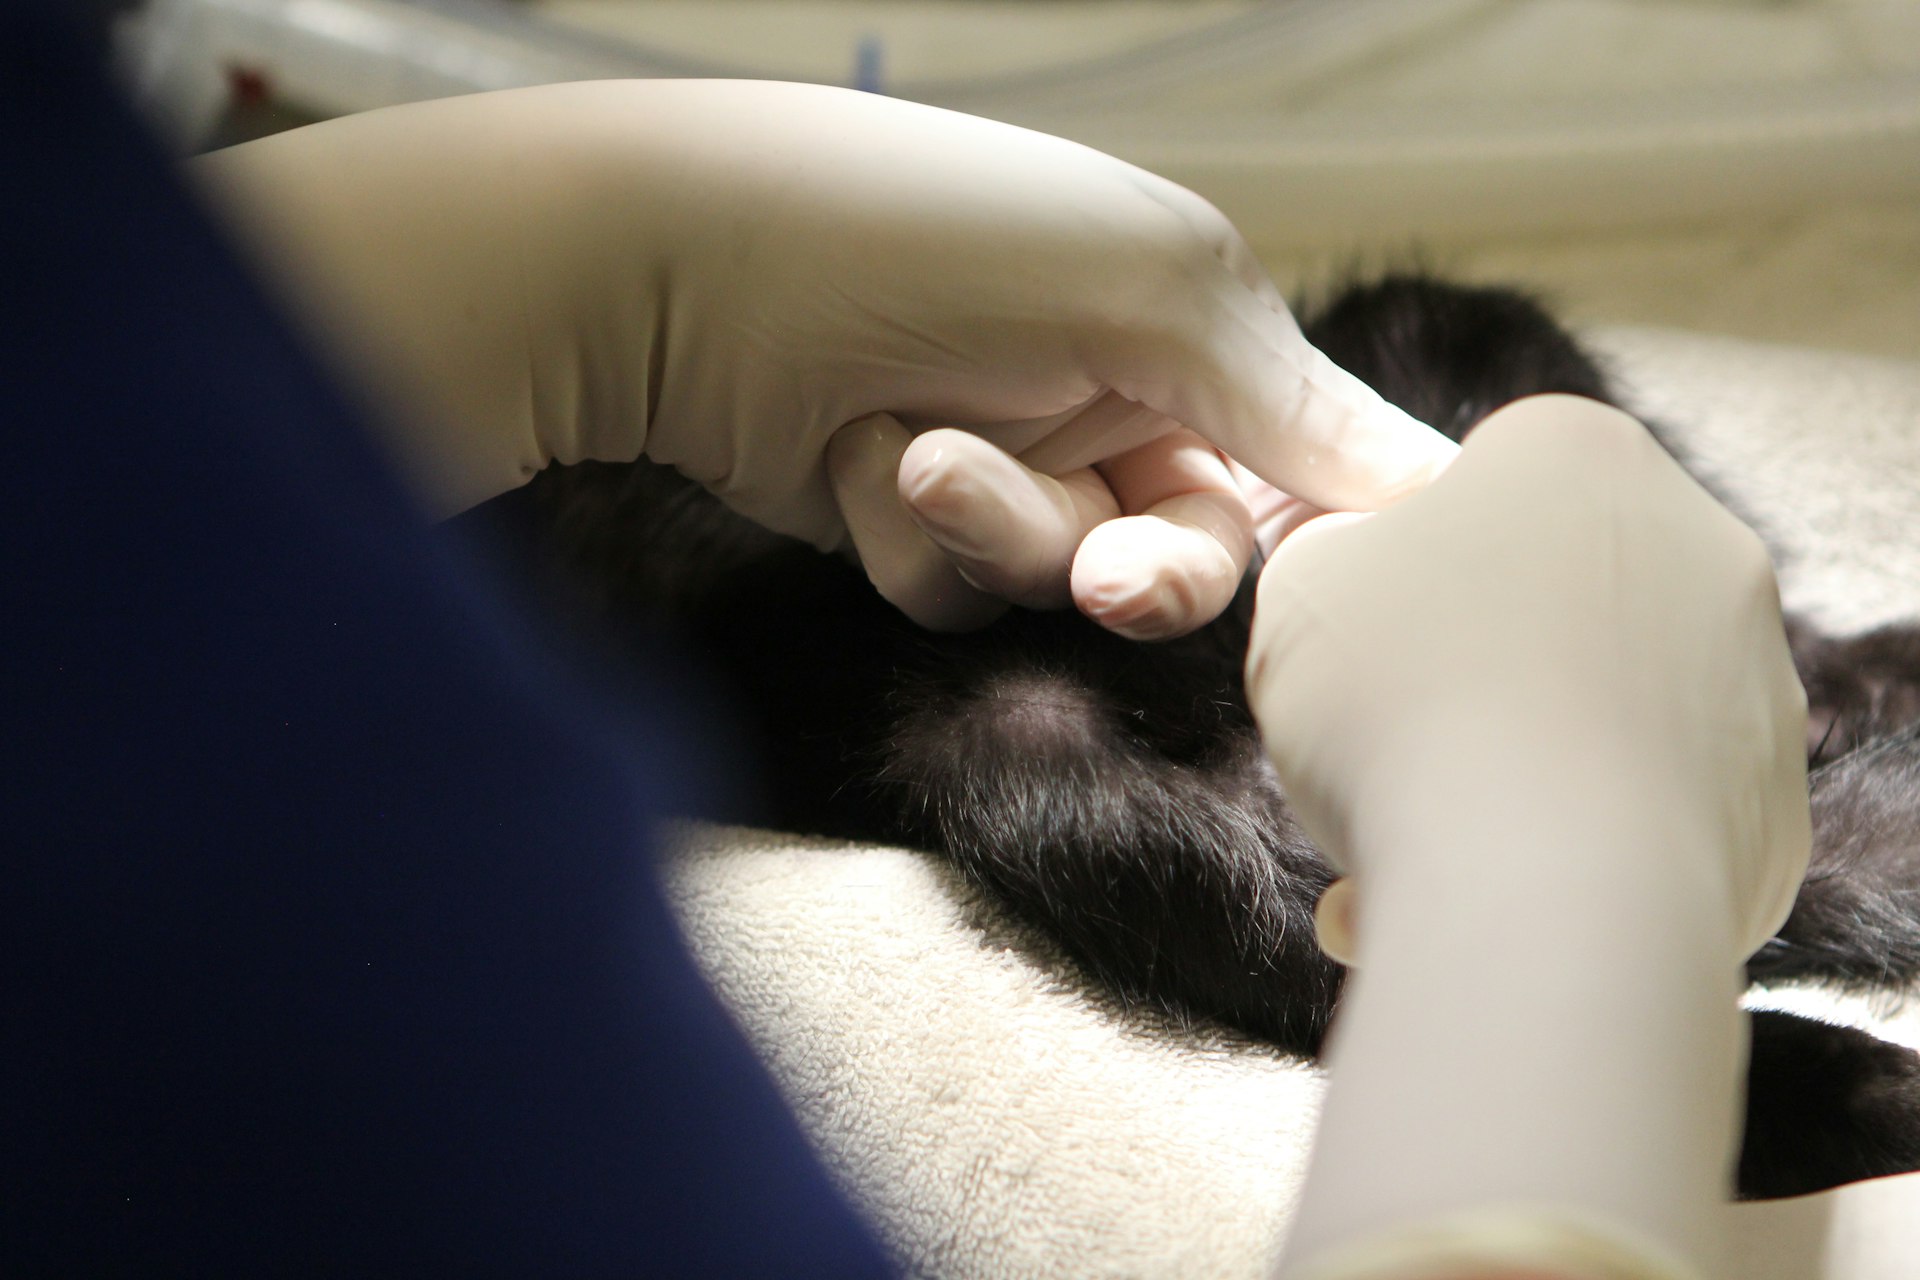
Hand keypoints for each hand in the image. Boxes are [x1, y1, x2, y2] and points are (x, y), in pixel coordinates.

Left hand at [193, 80, 1454, 635]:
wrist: (686, 263)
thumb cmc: (934, 234)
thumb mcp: (1150, 285)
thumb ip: (1293, 401)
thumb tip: (1442, 483)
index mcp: (1186, 319)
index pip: (1300, 458)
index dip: (1309, 531)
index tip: (1333, 594)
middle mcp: (1104, 394)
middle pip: (1192, 552)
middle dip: (1147, 569)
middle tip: (1109, 580)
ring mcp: (1004, 461)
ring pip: (1064, 580)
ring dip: (999, 528)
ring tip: (916, 450)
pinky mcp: (907, 521)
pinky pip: (957, 592)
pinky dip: (910, 537)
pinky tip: (853, 456)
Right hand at [1247, 393, 1808, 960]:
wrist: (1542, 890)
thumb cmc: (1404, 702)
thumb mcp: (1303, 586)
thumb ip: (1330, 550)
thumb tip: (1360, 571)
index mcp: (1580, 452)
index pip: (1481, 481)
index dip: (1404, 565)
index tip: (1362, 640)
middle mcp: (1699, 544)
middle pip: (1550, 599)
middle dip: (1467, 672)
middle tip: (1382, 743)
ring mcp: (1756, 678)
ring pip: (1598, 716)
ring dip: (1509, 769)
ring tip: (1412, 843)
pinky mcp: (1774, 808)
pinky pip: (1645, 816)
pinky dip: (1572, 850)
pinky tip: (1487, 895)